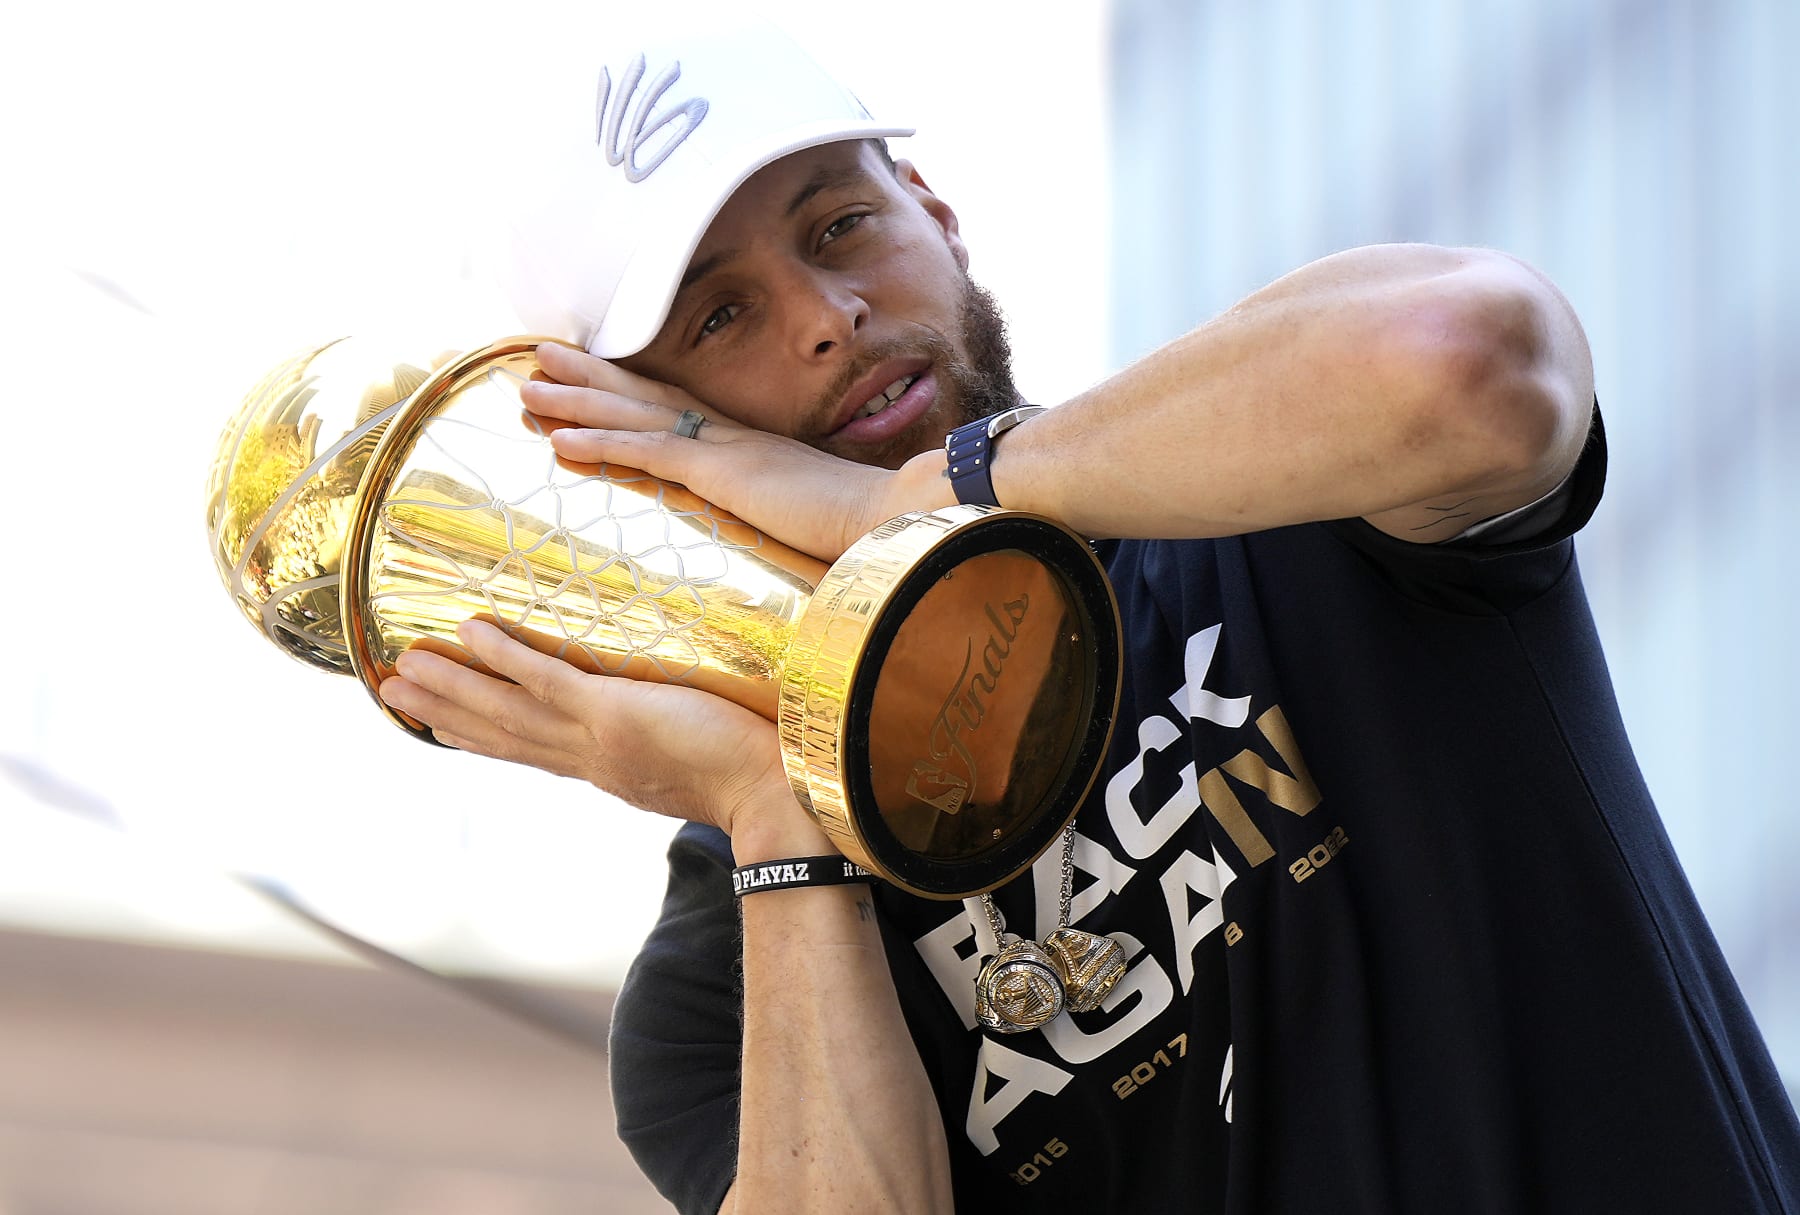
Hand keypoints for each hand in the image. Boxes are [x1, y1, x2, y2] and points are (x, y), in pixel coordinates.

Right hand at [378, 619, 814, 844]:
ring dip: (452, 689)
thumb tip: (689, 725)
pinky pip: (546, 678)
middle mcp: (590, 759)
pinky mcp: (613, 712)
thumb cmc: (762, 780)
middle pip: (502, 733)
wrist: (778, 802)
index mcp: (609, 771)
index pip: (535, 750)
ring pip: (507, 709)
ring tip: (401, 669)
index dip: (486, 736)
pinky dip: (505, 657)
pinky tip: (470, 632)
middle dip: (446, 713)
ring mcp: (597, 736)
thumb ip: (684, 744)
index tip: (448, 727)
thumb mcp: (705, 762)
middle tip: (393, 692)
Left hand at [523, 342, 949, 562]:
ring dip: (576, 401)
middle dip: (588, 376)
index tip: (586, 378)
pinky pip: (650, 452)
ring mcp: (726, 451)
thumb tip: (776, 529)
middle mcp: (731, 439)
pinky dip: (602, 442)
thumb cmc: (867, 528)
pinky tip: (560, 440)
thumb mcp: (810, 515)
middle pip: (645, 396)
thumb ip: (782, 513)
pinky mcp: (725, 474)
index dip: (627, 392)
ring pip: (634, 414)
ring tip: (526, 389)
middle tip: (536, 358)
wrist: (900, 520)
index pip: (676, 412)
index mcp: (749, 448)